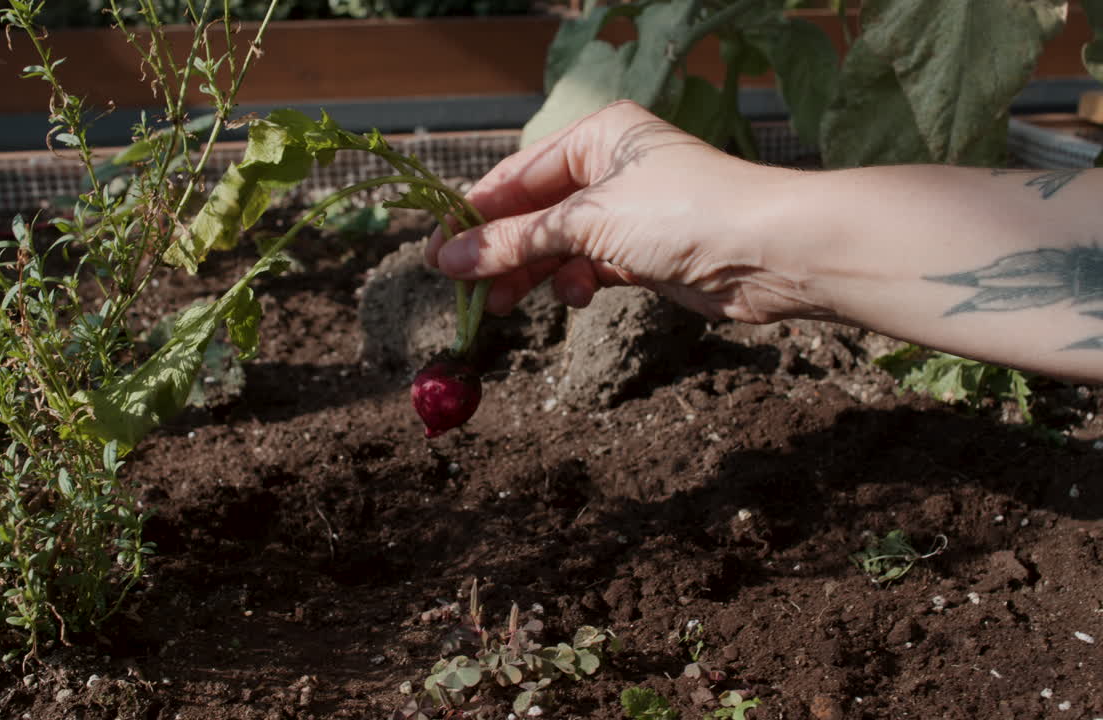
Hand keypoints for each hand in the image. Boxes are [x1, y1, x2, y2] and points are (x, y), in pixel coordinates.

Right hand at [426, 101, 822, 322]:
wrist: (771, 251)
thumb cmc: (683, 212)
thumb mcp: (587, 221)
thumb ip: (514, 242)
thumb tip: (447, 260)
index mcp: (596, 137)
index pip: (515, 176)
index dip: (472, 216)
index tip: (434, 253)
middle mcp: (609, 169)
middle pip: (533, 213)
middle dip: (499, 252)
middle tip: (461, 290)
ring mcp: (628, 212)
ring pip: (557, 245)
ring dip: (530, 274)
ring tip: (500, 306)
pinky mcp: (644, 252)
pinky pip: (588, 266)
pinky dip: (573, 283)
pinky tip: (573, 296)